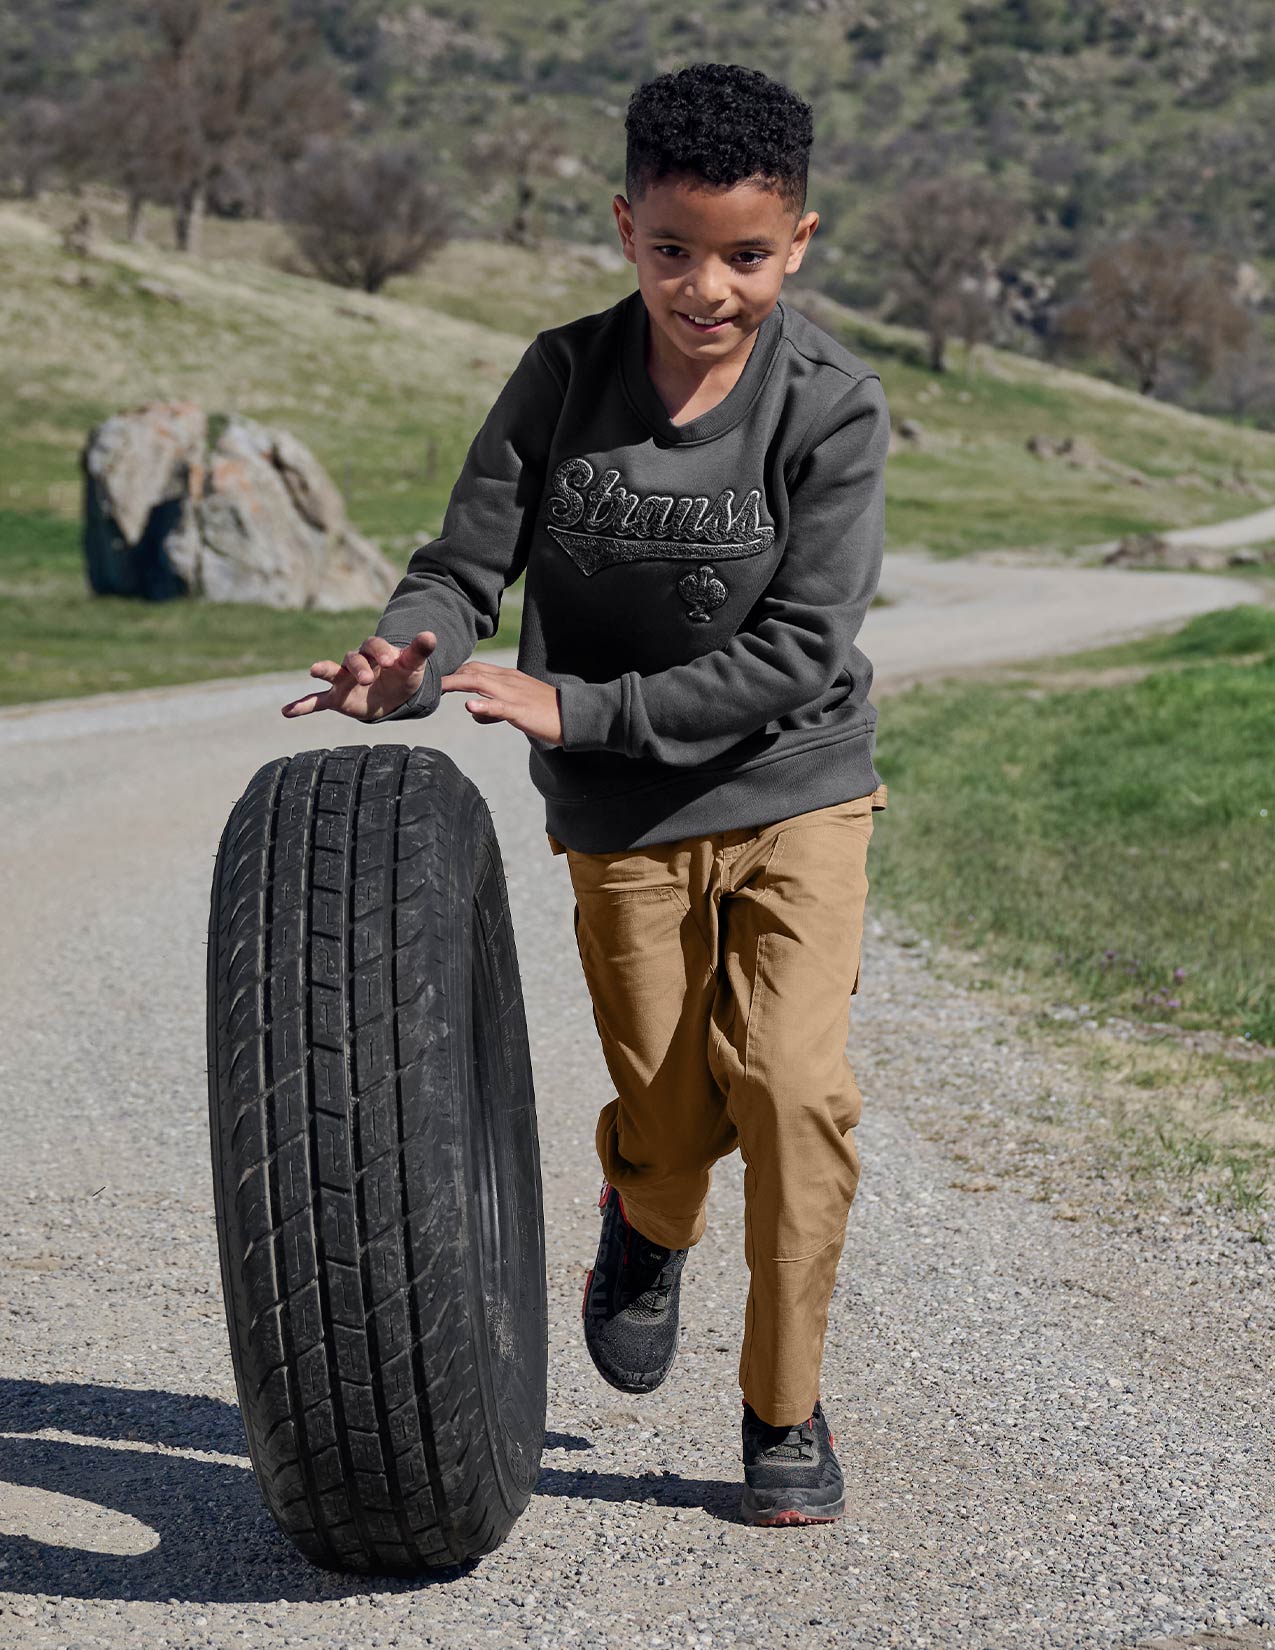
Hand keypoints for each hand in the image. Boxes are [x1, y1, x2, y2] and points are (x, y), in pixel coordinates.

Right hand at [281, 631, 437, 720]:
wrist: (394, 696)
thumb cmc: (403, 676)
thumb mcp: (413, 665)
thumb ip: (419, 651)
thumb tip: (432, 636)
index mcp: (374, 651)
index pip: (374, 646)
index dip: (381, 651)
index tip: (391, 661)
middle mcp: (355, 662)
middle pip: (353, 658)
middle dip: (359, 667)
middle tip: (367, 678)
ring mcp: (343, 680)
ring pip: (332, 672)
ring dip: (323, 670)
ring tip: (313, 670)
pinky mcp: (337, 699)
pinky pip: (317, 701)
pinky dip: (303, 706)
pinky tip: (287, 712)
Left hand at [440, 661, 562, 745]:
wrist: (574, 716)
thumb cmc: (545, 712)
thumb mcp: (516, 706)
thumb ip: (494, 708)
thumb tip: (475, 712)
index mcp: (508, 678)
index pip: (475, 669)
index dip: (454, 672)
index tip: (437, 679)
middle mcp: (508, 681)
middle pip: (472, 672)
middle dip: (449, 676)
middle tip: (428, 683)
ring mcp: (514, 695)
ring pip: (481, 683)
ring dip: (457, 684)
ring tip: (439, 688)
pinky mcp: (521, 711)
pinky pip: (499, 707)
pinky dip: (483, 706)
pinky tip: (470, 706)